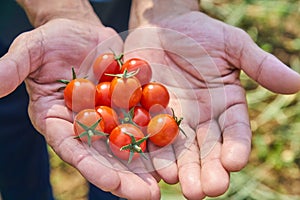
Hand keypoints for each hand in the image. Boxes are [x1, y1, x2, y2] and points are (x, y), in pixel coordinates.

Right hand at [0, 4, 160, 199]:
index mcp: (58, 120)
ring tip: (166, 183)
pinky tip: (174, 152)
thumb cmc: (53, 40)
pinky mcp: (127, 106)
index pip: (72, 149)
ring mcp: (107, 117)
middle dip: (125, 177)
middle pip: (104, 156)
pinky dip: (157, 138)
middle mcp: (84, 125)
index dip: (91, 167)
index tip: (112, 183)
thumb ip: (14, 67)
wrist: (83, 32)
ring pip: (127, 146)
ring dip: (146, 165)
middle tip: (147, 196)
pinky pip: (143, 123)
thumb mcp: (32, 49)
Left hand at [125, 1, 299, 198]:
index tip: (235, 162)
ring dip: (184, 169)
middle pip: (208, 147)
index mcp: (226, 104)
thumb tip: (297, 83)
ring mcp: (176, 118)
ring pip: (181, 149)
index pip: (235, 130)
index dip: (236, 146)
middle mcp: (203, 117)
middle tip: (210, 189)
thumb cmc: (200, 33)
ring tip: (187, 189)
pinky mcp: (150, 115)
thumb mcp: (232, 45)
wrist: (163, 26)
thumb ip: (260, 65)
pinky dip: (156, 153)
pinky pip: (152, 136)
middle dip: (209, 169)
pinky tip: (159, 170)